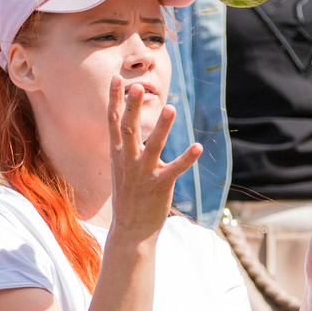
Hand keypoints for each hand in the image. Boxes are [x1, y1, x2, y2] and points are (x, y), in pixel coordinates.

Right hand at [105, 78, 199, 245]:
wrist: (130, 232)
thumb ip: (127, 148)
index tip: (116, 78)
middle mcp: (128, 162)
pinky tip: (197, 147)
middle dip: (132, 107)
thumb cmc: (128, 197)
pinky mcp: (159, 187)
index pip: (113, 122)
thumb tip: (134, 127)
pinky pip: (174, 170)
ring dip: (162, 127)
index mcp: (118, 155)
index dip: (114, 100)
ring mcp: (143, 175)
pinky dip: (186, 159)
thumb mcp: (121, 169)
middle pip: (129, 129)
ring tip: (171, 108)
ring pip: (153, 147)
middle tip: (137, 86)